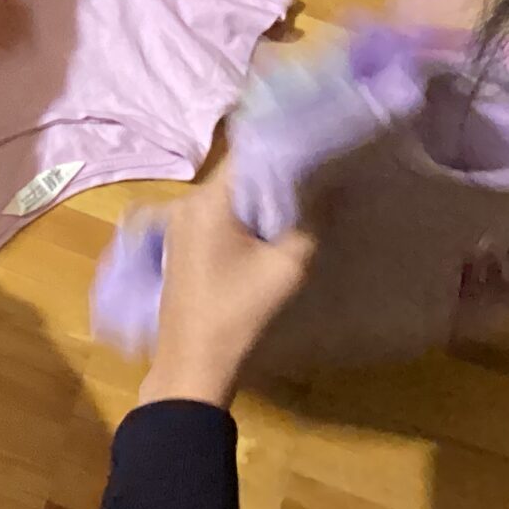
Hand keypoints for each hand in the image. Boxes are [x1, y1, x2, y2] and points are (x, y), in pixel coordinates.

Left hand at [137, 162, 318, 408]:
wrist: (193, 364)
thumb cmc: (239, 314)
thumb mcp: (287, 267)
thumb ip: (310, 221)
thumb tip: (328, 186)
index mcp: (207, 200)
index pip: (248, 152)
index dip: (283, 145)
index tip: (316, 144)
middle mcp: (188, 202)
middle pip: (238, 173)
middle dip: (276, 170)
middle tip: (317, 169)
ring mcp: (180, 223)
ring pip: (229, 194)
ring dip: (260, 195)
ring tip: (302, 194)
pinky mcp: (183, 243)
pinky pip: (219, 214)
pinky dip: (244, 213)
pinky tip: (271, 224)